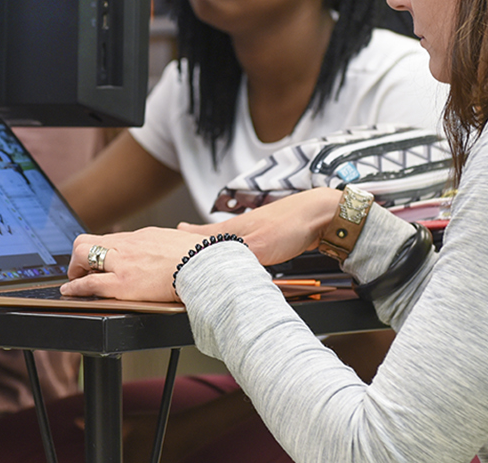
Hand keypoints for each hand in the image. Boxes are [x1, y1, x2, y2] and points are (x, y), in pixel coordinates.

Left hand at [60, 227, 202, 301]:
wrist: (206, 267)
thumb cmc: (201, 257)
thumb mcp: (181, 240)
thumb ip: (171, 242)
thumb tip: (183, 235)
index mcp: (143, 236)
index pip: (111, 238)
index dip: (100, 250)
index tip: (97, 258)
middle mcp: (128, 245)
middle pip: (88, 240)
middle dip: (79, 256)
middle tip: (80, 270)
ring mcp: (123, 262)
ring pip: (82, 254)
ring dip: (75, 268)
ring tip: (76, 280)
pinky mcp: (123, 283)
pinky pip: (90, 282)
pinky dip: (75, 287)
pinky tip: (71, 292)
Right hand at [177, 188, 341, 265]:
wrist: (322, 214)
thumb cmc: (291, 225)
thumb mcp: (259, 247)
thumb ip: (236, 259)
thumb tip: (216, 273)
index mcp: (231, 229)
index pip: (199, 236)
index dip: (182, 241)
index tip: (165, 244)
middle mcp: (239, 228)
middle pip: (210, 237)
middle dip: (194, 243)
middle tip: (177, 243)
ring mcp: (254, 231)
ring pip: (227, 242)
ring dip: (214, 247)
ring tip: (201, 252)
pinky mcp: (268, 237)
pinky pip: (244, 247)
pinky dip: (235, 252)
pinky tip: (237, 257)